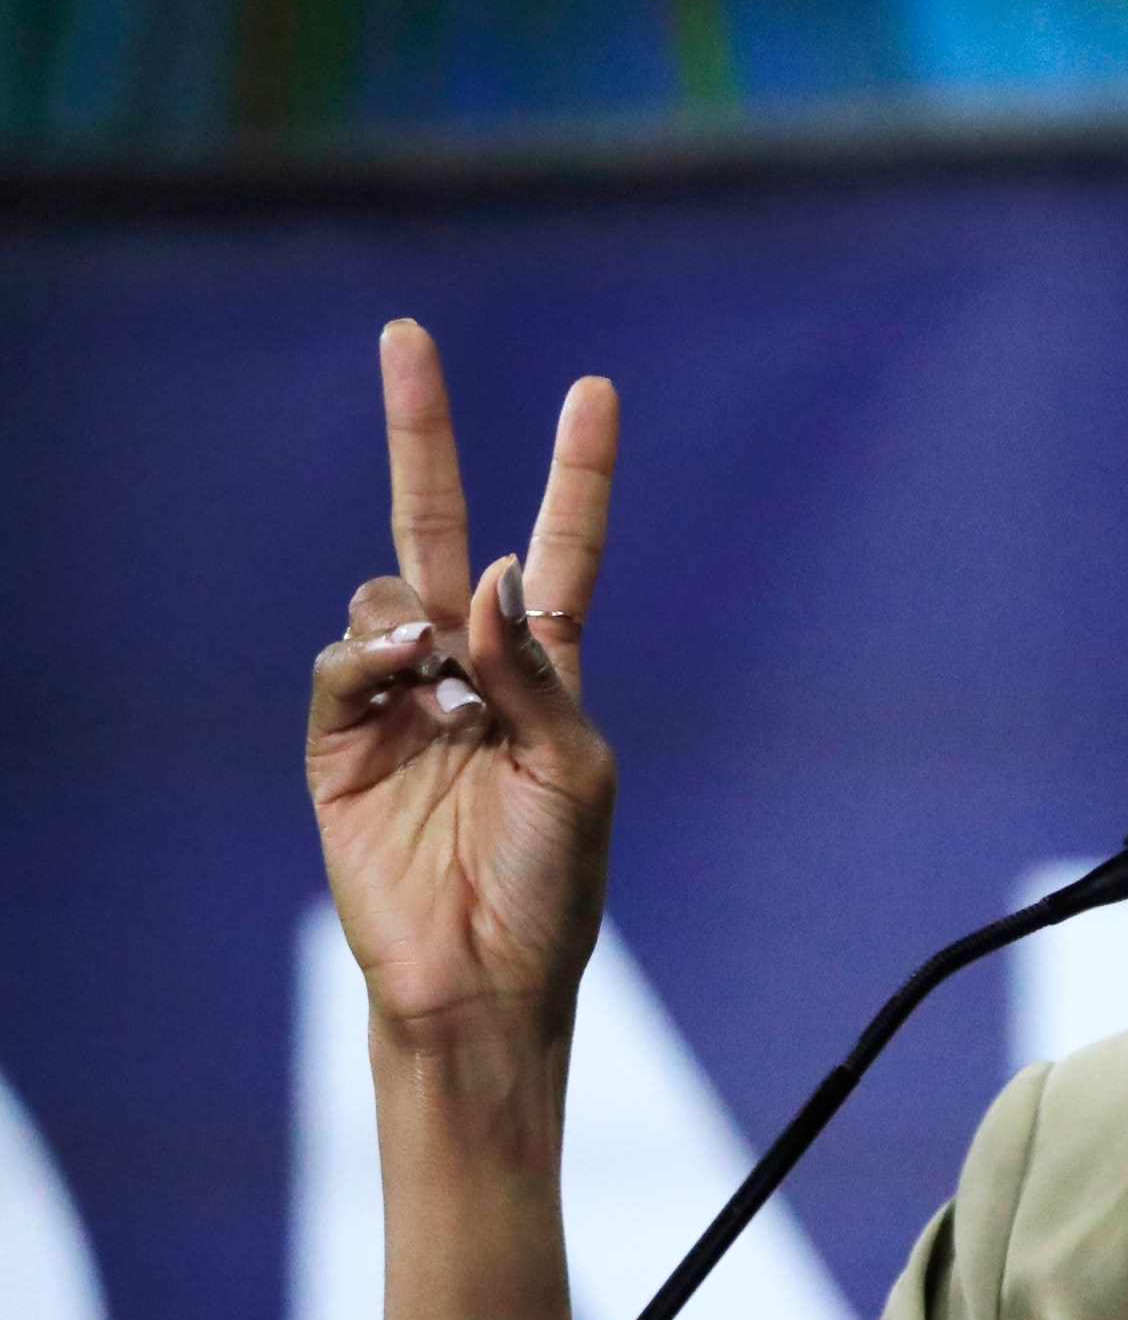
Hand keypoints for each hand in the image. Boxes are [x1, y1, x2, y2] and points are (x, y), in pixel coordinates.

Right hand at [307, 320, 619, 1050]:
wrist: (479, 980)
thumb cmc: (550, 884)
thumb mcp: (574, 771)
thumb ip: (535, 672)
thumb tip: (487, 576)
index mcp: (544, 671)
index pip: (560, 548)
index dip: (575, 472)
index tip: (594, 390)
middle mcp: (469, 669)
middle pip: (441, 529)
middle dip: (422, 436)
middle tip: (407, 338)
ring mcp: (400, 700)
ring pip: (385, 593)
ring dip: (410, 610)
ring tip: (435, 672)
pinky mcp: (341, 743)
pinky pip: (342, 662)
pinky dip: (368, 653)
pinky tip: (399, 673)